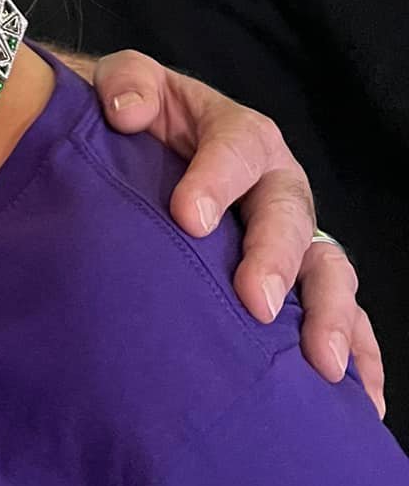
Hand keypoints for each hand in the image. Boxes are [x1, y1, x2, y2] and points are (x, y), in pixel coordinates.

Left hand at [92, 50, 386, 418]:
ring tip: (322, 363)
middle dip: (276, 258)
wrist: (131, 150)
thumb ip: (126, 85)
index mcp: (238, 135)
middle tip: (256, 300)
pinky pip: (340, 315)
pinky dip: (357, 354)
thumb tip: (128, 110)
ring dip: (330, 315)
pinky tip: (359, 399)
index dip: (216, 179)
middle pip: (289, 216)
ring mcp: (292, 236)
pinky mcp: (296, 281)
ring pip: (327, 269)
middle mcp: (276, 184)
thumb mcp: (126, 86)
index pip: (237, 148)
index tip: (188, 216)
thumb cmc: (134, 120)